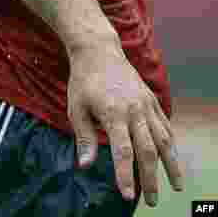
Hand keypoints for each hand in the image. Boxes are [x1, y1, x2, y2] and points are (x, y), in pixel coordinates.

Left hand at [66, 38, 183, 206]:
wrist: (98, 51)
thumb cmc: (83, 82)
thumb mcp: (76, 108)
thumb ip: (84, 137)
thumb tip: (85, 165)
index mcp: (113, 113)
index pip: (122, 150)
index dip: (125, 174)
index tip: (127, 195)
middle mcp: (134, 110)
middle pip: (147, 150)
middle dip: (150, 178)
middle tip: (150, 201)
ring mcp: (146, 105)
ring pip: (164, 140)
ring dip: (171, 165)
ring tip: (175, 186)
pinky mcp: (152, 101)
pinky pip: (165, 126)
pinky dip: (170, 145)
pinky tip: (171, 160)